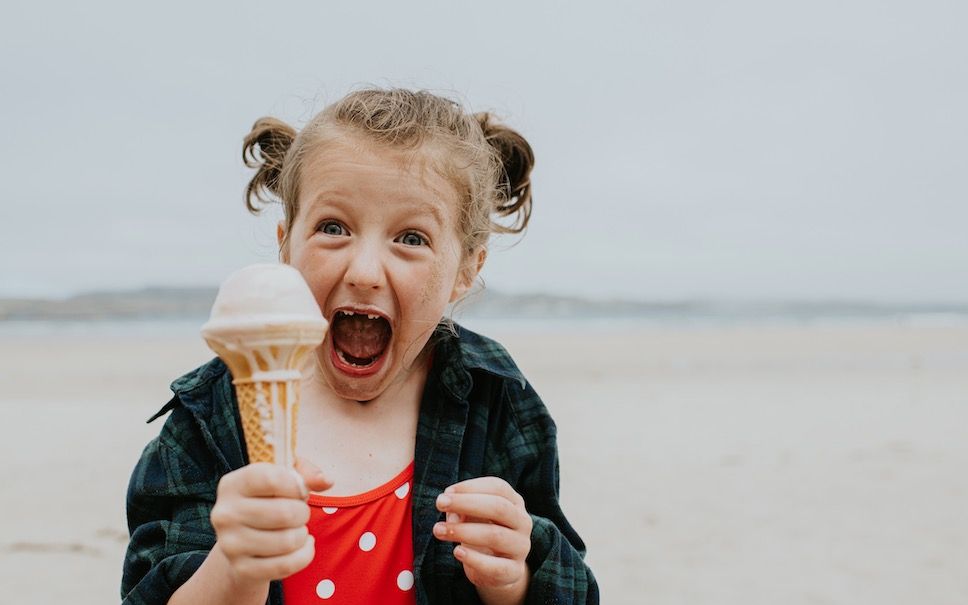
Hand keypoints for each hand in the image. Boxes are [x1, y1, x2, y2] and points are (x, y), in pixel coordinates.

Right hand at [209, 458, 331, 586]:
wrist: (244, 542)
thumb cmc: (268, 502)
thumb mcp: (284, 478)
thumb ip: (306, 473)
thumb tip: (326, 481)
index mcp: (232, 485)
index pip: (271, 479)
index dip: (296, 485)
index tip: (299, 490)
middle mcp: (225, 514)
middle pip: (284, 513)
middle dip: (303, 513)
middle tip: (299, 514)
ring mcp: (230, 544)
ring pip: (288, 541)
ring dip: (302, 534)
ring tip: (297, 530)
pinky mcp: (242, 569)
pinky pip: (287, 565)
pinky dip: (304, 555)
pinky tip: (302, 546)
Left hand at [434, 477, 531, 596]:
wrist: (498, 570)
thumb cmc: (482, 533)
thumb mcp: (473, 517)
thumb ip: (462, 510)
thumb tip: (452, 513)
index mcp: (514, 502)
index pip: (498, 487)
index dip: (470, 487)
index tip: (446, 492)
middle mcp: (522, 522)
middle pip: (499, 507)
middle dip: (465, 503)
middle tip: (439, 503)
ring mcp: (521, 547)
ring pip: (495, 536)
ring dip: (463, 531)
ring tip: (438, 530)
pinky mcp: (514, 572)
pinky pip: (496, 567)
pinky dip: (475, 559)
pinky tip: (457, 552)